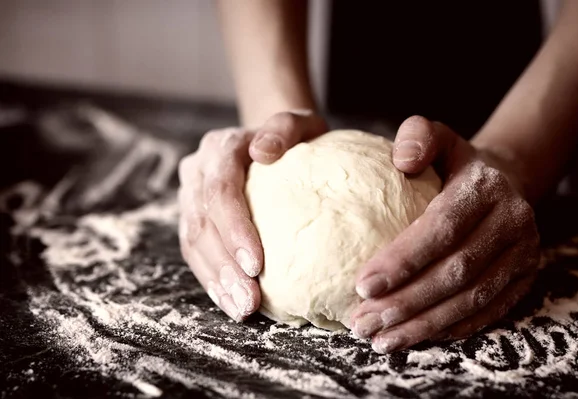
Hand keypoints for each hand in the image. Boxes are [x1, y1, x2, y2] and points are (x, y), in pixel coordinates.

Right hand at [178, 110, 327, 320]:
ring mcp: (191, 194)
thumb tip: (264, 151)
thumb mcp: (301, 123)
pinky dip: (212, 279)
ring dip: (216, 280)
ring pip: (193, 242)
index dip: (234, 229)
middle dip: (224, 266)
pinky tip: (230, 301)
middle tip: (249, 301)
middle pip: (202, 222)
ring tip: (241, 309)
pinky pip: (195, 251)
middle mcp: (198, 170)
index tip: (256, 265)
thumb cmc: (295, 137)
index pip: (220, 190)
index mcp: (221, 148)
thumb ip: (285, 128)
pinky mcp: (193, 216)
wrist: (273, 141)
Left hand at [351, 116, 540, 352]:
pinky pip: (488, 312)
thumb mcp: (437, 136)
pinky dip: (449, 328)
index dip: (403, 260)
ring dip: (422, 325)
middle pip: (455, 273)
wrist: (506, 181)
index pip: (442, 229)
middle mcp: (512, 222)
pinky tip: (414, 337)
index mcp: (485, 188)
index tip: (362, 285)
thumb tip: (401, 160)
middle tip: (362, 321)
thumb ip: (417, 136)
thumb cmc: (454, 163)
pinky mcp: (524, 278)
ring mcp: (523, 254)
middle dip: (405, 303)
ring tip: (380, 339)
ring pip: (471, 300)